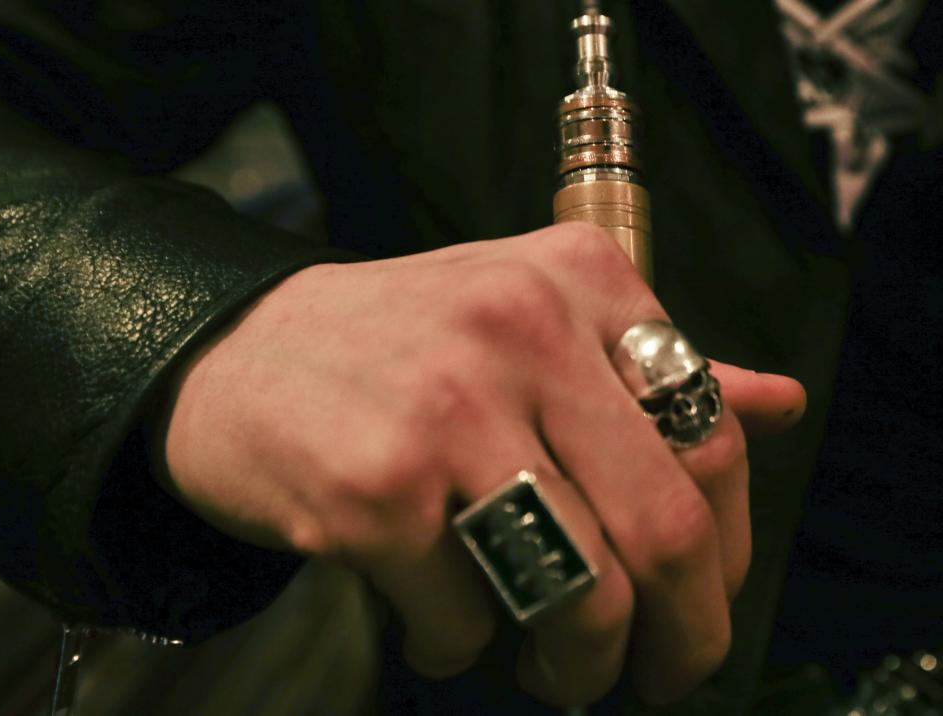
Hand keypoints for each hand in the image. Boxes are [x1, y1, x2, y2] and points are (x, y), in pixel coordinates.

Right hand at [160, 223, 804, 706]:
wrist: (231, 351)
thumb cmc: (399, 346)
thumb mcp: (533, 322)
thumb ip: (656, 367)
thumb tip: (780, 405)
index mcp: (580, 279)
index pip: (713, 436)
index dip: (725, 552)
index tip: (701, 602)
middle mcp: (522, 328)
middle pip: (668, 526)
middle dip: (681, 638)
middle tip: (653, 675)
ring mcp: (448, 409)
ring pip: (581, 592)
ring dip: (575, 662)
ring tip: (549, 665)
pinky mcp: (375, 490)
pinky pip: (461, 620)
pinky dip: (456, 646)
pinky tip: (432, 619)